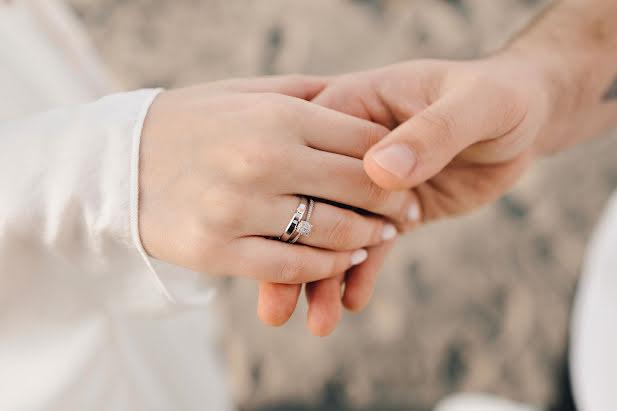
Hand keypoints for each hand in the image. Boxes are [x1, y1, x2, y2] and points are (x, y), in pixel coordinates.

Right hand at [138, 76, 413, 288]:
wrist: (117, 165)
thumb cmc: (192, 123)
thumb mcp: (243, 92)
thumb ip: (303, 93)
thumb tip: (357, 100)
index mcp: (276, 114)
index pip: (363, 142)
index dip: (396, 164)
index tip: (407, 179)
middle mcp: (260, 158)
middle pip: (357, 187)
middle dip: (392, 205)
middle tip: (405, 215)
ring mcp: (236, 207)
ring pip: (330, 233)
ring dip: (364, 240)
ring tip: (376, 239)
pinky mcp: (215, 250)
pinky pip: (290, 267)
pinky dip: (324, 269)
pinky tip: (339, 262)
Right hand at [259, 55, 552, 334]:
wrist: (522, 119)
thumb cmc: (498, 96)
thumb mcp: (474, 104)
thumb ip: (430, 131)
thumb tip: (380, 169)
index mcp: (354, 107)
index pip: (310, 152)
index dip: (292, 199)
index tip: (277, 245)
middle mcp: (351, 149)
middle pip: (312, 201)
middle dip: (296, 254)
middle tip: (276, 309)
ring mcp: (369, 184)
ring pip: (336, 232)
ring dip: (323, 278)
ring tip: (317, 323)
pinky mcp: (392, 212)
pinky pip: (371, 246)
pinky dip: (360, 275)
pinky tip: (350, 302)